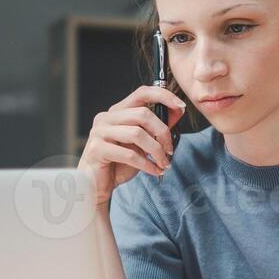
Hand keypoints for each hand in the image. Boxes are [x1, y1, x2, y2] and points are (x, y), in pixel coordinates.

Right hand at [79, 86, 187, 207]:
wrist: (97, 186)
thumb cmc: (119, 164)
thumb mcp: (143, 144)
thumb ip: (157, 128)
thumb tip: (178, 110)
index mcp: (117, 112)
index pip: (142, 93)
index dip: (163, 96)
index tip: (181, 106)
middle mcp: (106, 118)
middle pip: (142, 114)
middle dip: (163, 133)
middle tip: (170, 150)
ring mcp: (99, 132)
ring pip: (137, 134)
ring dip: (156, 151)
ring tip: (164, 163)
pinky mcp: (97, 149)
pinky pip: (130, 155)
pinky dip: (148, 164)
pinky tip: (155, 171)